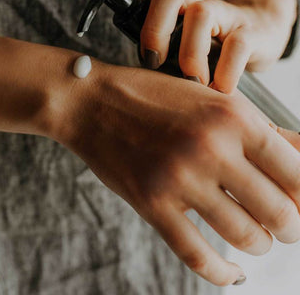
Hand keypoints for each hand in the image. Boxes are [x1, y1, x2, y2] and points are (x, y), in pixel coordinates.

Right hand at [52, 62, 299, 285]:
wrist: (92, 102)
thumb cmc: (153, 97)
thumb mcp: (210, 99)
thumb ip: (259, 130)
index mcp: (232, 117)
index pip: (297, 172)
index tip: (299, 204)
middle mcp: (210, 148)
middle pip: (279, 212)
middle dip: (289, 227)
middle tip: (283, 226)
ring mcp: (179, 178)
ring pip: (244, 236)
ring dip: (259, 245)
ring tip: (255, 238)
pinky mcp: (151, 204)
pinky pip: (198, 255)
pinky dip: (222, 273)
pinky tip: (232, 273)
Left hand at [88, 0, 296, 92]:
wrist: (260, 34)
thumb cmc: (203, 45)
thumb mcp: (173, 42)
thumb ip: (152, 50)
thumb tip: (120, 81)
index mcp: (170, 2)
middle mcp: (193, 0)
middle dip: (154, 29)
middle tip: (153, 61)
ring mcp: (222, 12)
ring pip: (201, 14)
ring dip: (190, 55)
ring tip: (191, 82)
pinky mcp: (248, 31)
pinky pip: (236, 46)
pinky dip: (224, 73)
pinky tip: (217, 89)